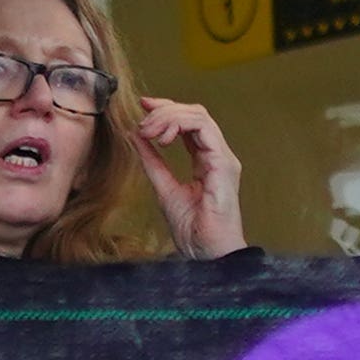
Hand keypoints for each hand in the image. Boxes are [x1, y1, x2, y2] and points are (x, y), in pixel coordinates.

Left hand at [130, 96, 245, 255]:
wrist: (207, 254)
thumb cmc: (193, 231)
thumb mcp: (164, 188)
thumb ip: (153, 162)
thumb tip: (137, 136)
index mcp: (207, 160)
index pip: (189, 122)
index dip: (167, 109)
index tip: (143, 106)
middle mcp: (218, 155)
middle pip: (194, 113)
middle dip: (164, 111)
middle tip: (142, 123)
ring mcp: (223, 158)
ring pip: (199, 116)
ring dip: (168, 117)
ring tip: (149, 132)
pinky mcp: (223, 163)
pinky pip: (203, 129)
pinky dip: (179, 126)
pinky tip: (162, 138)